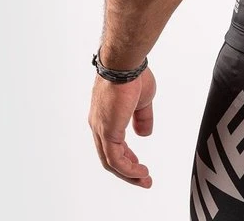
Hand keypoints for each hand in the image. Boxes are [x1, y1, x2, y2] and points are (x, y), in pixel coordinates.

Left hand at [88, 66, 156, 186]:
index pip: (113, 144)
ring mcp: (101, 129)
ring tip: (144, 179)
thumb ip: (142, 118)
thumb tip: (144, 134)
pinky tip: (140, 171)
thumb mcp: (142, 100)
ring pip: (111, 162)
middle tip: (143, 178)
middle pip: (109, 157)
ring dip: (129, 174)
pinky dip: (128, 169)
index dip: (127, 156)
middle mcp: (99, 125)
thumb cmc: (133, 76)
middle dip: (127, 170)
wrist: (126, 64)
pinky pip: (116, 159)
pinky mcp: (107, 132)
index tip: (138, 164)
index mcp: (106, 116)